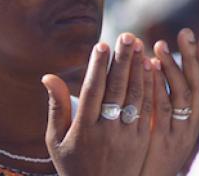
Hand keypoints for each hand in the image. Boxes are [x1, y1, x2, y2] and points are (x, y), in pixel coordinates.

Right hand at [42, 34, 154, 175]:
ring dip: (138, 69)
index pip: (92, 92)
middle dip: (122, 61)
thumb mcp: (56, 141)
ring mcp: (127, 136)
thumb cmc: (73, 165)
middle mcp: (106, 132)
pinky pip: (148, 109)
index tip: (101, 45)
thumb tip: (48, 76)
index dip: (97, 68)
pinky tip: (150, 68)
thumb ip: (55, 108)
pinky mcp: (142, 140)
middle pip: (116, 90)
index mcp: (83, 131)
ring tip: (139, 45)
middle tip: (126, 36)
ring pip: (135, 97)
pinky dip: (150, 87)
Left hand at [140, 28, 198, 175]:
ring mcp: (179, 133)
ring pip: (184, 93)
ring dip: (173, 66)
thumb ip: (169, 102)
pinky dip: (159, 84)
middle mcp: (192, 125)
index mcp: (195, 121)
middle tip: (185, 32)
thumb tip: (162, 69)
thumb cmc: (152, 157)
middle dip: (193, 56)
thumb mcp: (169, 130)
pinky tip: (150, 66)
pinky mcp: (163, 140)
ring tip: (160, 44)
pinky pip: (164, 108)